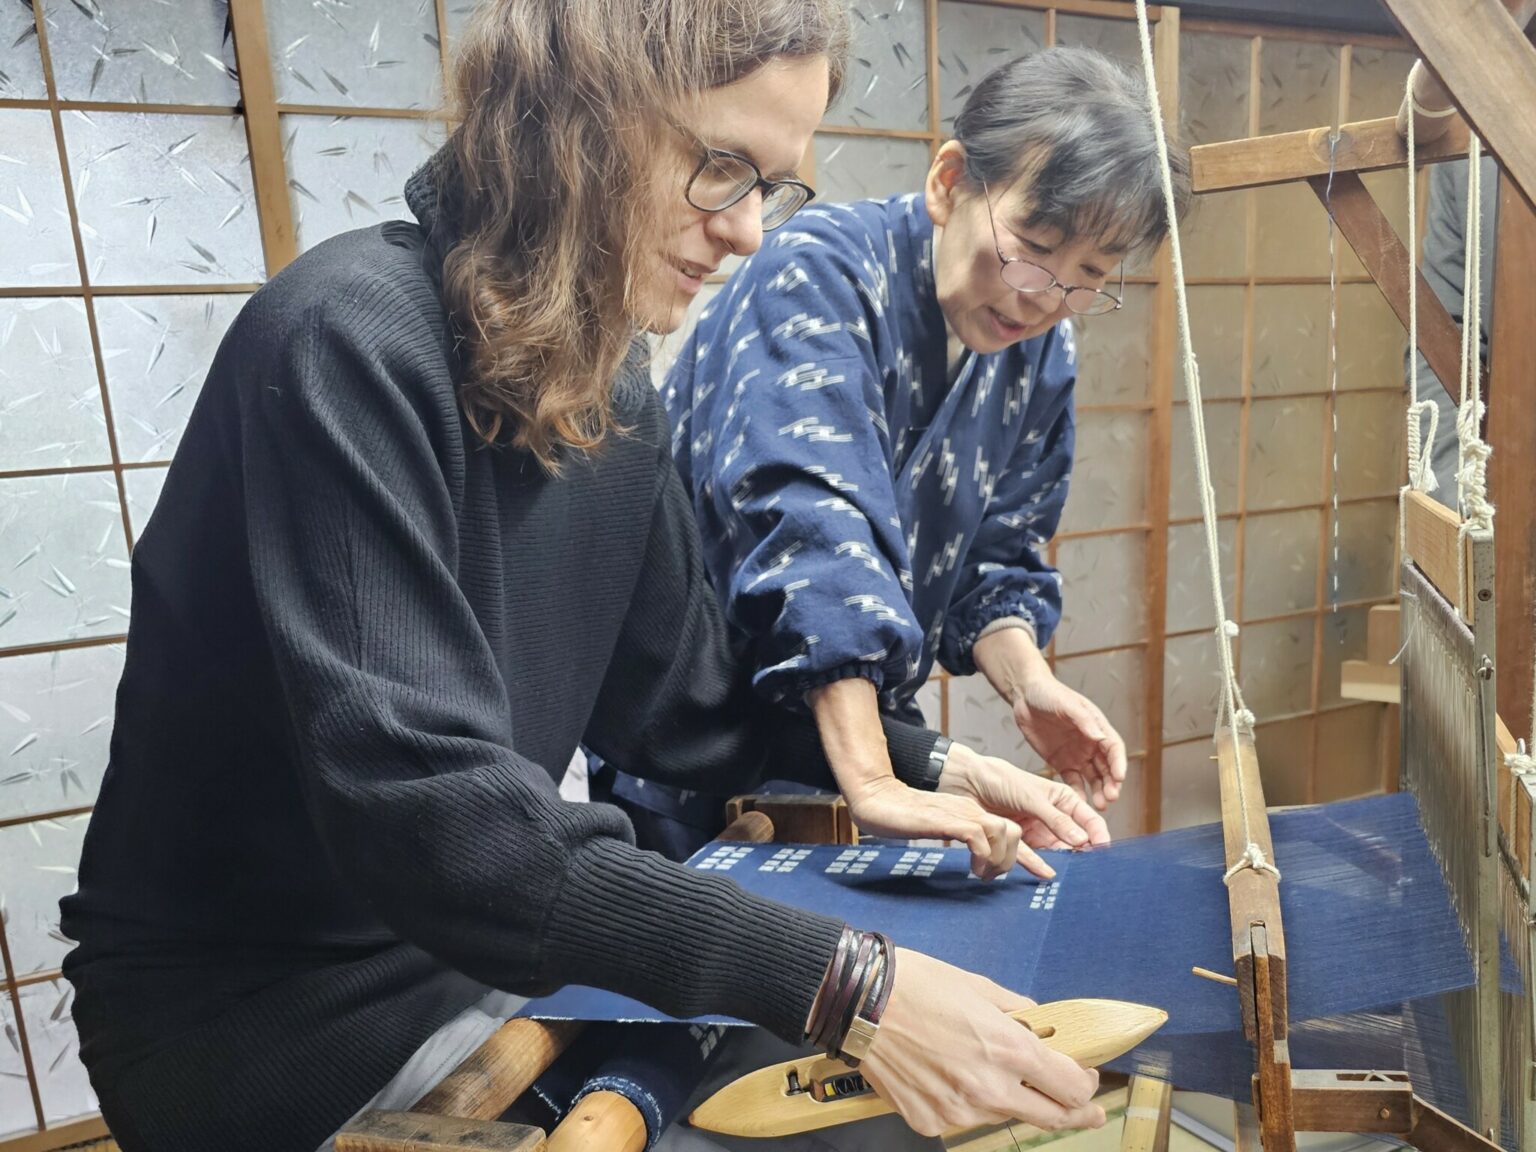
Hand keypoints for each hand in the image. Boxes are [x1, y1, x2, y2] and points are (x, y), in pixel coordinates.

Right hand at [841, 775, 1023, 880]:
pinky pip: (979, 837)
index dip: (1019, 854)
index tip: (1013, 875)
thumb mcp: (937, 827)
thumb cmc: (900, 816)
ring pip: (1004, 832)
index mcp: (969, 811)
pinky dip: (982, 856)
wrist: (876, 798)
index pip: (1008, 828)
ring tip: (980, 874)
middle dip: (1010, 860)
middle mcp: (970, 809)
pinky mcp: (947, 820)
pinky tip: (971, 868)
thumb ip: (955, 835)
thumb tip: (971, 856)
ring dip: (998, 860)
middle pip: (1014, 831)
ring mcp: (960, 813)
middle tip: (989, 877)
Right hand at [861, 948, 1105, 1136]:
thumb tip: (1038, 1023)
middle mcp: (989, 1088)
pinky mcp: (929, 1122)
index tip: (1086, 1077)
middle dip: (1074, 1112)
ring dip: (1010, 1100)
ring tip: (988, 1070)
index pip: (1071, 1087)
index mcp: (1009, 1049)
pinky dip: (964, 1102)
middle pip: (1051, 1117)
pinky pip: (961, 1118)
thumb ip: (1017, 1011)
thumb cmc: (917, 985)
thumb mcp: (978, 986)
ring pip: (1002, 1116)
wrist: (859, 1002)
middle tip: (1087, 1110)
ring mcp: (958, 1111)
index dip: (1086, 1083)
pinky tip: (947, 1074)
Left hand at [939, 744, 1109, 877]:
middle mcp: (1054, 816)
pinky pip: (1035, 856)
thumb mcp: (1032, 798)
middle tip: (1088, 867)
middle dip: (1083, 853)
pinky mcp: (1022, 841)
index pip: (1089, 819)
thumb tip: (1082, 840)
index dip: (1099, 835)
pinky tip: (1048, 874)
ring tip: (1071, 872)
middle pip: (1076, 839)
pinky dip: (1041, 865)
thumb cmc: (1001, 780)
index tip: (1104, 851)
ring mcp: (1039, 829)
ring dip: (1064, 860)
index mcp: (1063, 799)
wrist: (968, 784)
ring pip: (1058, 850)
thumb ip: (1056, 820)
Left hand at [1009, 675, 1126, 810]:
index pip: (1114, 748)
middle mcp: (1091, 743)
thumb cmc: (1049, 693)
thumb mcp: (1066, 704)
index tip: (1120, 778)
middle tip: (1111, 797)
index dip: (1118, 763)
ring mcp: (1077, 754)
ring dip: (1099, 791)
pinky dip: (1078, 792)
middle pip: (1107, 767)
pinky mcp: (1062, 762)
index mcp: (1096, 726)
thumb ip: (1083, 720)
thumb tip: (1100, 736)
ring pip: (1093, 777)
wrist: (1025, 696)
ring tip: (1101, 805)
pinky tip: (1079, 804)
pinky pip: (1073, 781)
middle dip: (1111, 783)